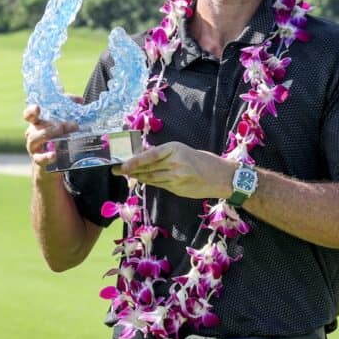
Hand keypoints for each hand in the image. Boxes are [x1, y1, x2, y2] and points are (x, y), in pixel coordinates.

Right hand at [23, 103, 79, 178]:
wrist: (54, 163)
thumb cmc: (57, 138)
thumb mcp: (61, 123)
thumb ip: (68, 109)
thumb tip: (80, 100)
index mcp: (37, 123)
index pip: (29, 114)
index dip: (31, 110)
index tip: (37, 108)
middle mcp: (33, 134)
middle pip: (35, 126)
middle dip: (51, 124)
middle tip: (68, 124)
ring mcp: (34, 148)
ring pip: (34, 139)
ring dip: (49, 134)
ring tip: (62, 132)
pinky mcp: (39, 161)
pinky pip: (40, 158)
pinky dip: (47, 156)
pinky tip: (54, 155)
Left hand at [113, 141, 237, 199]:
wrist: (221, 177)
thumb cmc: (204, 161)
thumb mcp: (184, 150)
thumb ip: (165, 154)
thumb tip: (144, 155)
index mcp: (175, 149)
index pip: (149, 155)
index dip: (133, 161)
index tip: (122, 164)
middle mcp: (174, 163)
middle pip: (148, 167)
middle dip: (131, 169)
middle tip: (117, 170)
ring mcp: (176, 178)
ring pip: (151, 178)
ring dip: (138, 177)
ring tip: (127, 175)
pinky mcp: (177, 189)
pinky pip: (159, 185)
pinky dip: (150, 182)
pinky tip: (142, 180)